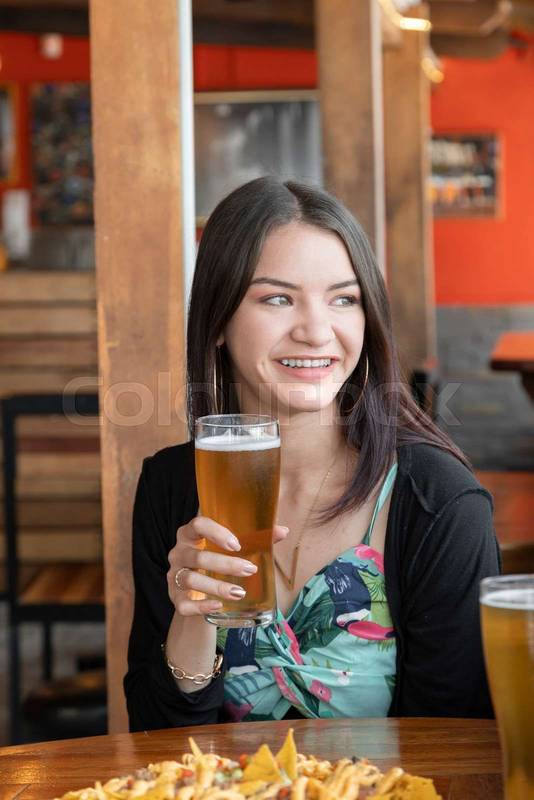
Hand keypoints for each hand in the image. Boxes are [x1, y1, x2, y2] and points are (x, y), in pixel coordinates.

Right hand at [167, 517, 288, 616]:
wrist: (197, 592)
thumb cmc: (216, 562)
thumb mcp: (232, 549)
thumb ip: (255, 538)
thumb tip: (283, 531)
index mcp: (190, 535)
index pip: (197, 525)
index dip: (216, 532)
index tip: (236, 544)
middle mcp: (179, 553)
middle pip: (198, 557)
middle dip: (225, 564)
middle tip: (250, 569)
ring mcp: (174, 576)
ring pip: (191, 580)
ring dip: (217, 586)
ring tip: (240, 592)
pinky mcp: (175, 598)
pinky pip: (184, 604)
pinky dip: (201, 606)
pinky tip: (218, 606)